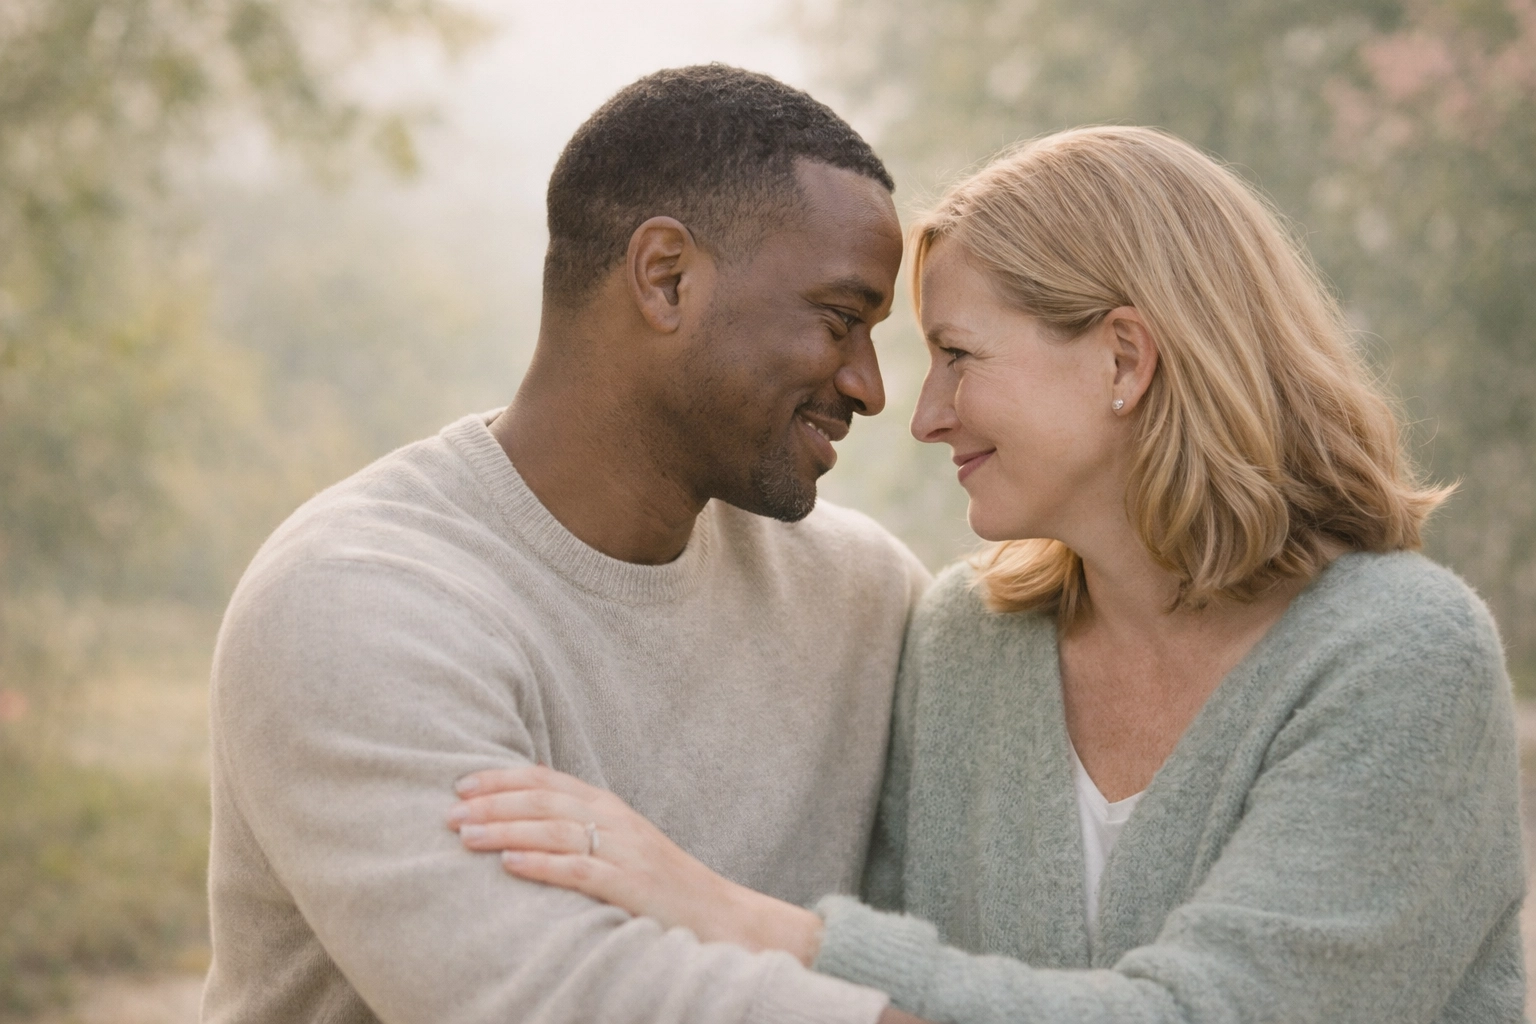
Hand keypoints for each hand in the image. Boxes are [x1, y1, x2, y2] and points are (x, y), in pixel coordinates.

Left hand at [446, 765, 824, 963]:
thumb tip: (522, 822)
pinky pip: (580, 870)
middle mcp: (616, 820)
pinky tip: (509, 866)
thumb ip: (580, 829)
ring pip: (554, 830)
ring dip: (505, 830)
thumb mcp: (620, 845)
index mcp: (609, 806)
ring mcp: (625, 852)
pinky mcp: (631, 885)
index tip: (462, 782)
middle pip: (544, 801)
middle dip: (492, 803)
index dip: (502, 777)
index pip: (547, 780)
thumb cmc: (662, 885)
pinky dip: (541, 864)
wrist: (721, 914)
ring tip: (465, 835)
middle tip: (449, 812)